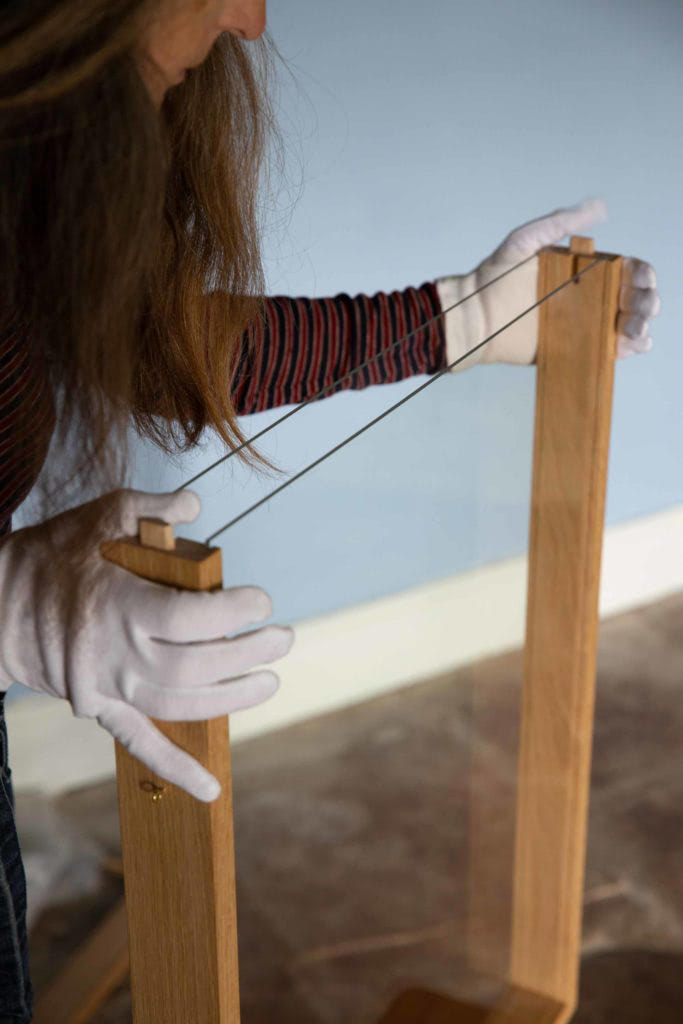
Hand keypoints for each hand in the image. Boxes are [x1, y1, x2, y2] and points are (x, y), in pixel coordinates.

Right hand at [0, 489, 293, 801]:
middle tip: (284, 640)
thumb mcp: (99, 515)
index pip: (190, 618)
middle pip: (194, 664)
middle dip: (248, 654)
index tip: (261, 601)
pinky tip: (210, 788)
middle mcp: (113, 653)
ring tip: (269, 682)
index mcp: (117, 604)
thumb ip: (150, 506)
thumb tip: (195, 503)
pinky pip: (139, 745)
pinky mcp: (97, 708)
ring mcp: (104, 687)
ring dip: (231, 699)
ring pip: (179, 704)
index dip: (233, 612)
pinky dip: (175, 770)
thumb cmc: (52, 554)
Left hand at [436, 199, 660, 367]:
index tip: (641, 278)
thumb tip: (600, 207)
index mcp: (584, 271)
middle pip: (633, 299)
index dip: (641, 274)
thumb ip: (560, 223)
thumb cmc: (496, 276)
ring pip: (627, 326)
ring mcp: (583, 326)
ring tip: (633, 326)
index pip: (627, 270)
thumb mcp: (526, 240)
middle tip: (640, 305)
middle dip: (646, 301)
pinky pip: (608, 350)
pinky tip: (633, 344)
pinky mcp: (573, 350)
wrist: (475, 316)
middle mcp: (588, 298)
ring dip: (641, 325)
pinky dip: (628, 349)